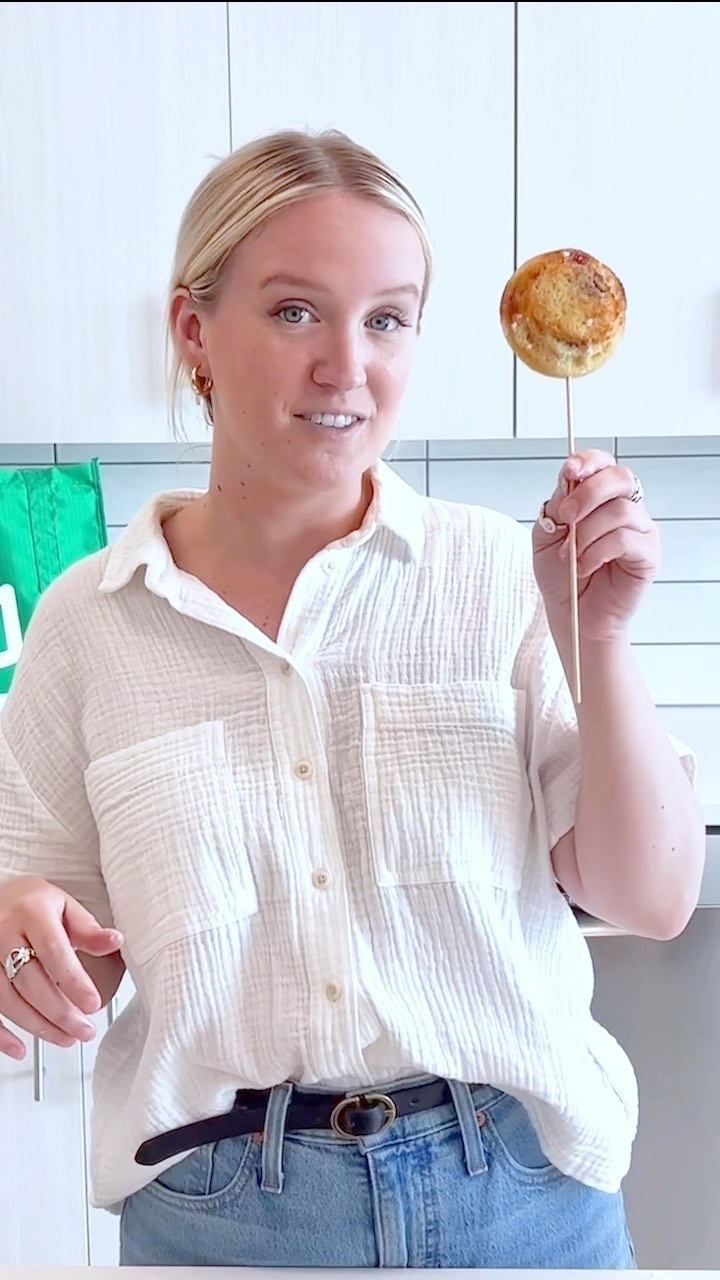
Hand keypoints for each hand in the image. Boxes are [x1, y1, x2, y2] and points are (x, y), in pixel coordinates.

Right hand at [0, 876, 122, 1057]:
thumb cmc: (31, 902)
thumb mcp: (63, 905)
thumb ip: (87, 928)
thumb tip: (115, 941)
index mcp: (31, 912)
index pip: (54, 952)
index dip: (74, 982)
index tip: (93, 1005)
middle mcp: (3, 933)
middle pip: (30, 981)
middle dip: (60, 1012)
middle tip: (85, 1030)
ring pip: (8, 1000)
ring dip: (38, 1026)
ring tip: (67, 1037)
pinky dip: (1, 1035)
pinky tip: (20, 1048)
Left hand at [533, 449, 660, 641]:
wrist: (572, 614)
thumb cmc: (561, 576)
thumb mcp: (547, 535)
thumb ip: (558, 506)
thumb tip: (568, 479)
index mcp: (600, 498)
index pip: (603, 464)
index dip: (589, 461)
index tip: (569, 471)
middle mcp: (625, 508)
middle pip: (620, 477)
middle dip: (589, 493)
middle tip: (566, 518)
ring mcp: (640, 530)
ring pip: (621, 511)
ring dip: (587, 533)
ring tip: (571, 556)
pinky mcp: (648, 555)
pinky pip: (625, 540)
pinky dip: (597, 552)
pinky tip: (585, 566)